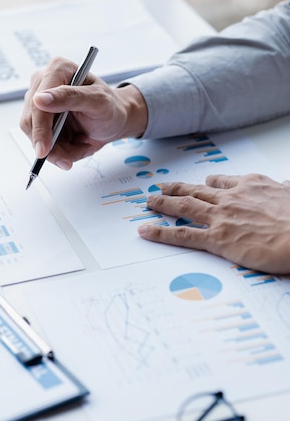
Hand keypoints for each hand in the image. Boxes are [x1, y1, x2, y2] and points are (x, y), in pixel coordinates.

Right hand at [20, 56, 146, 169]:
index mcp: (57, 69)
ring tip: (80, 146)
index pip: (37, 103)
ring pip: (34, 137)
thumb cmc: (109, 107)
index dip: (40, 128)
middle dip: (51, 145)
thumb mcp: (98, 101)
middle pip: (30, 122)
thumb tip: (39, 99)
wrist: (113, 121)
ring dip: (57, 151)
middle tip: (69, 158)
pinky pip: (41, 144)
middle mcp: (43, 84)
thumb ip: (70, 97)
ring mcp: (39, 104)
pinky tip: (75, 145)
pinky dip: (59, 152)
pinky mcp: (40, 122)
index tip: (44, 150)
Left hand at [138, 173, 289, 273]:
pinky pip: (182, 234)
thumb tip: (286, 184)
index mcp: (250, 185)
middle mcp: (231, 198)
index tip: (201, 183)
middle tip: (162, 187)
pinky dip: (161, 232)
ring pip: (184, 207)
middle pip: (196, 190)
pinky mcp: (217, 238)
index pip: (222, 182)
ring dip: (163, 204)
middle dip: (177, 189)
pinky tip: (146, 231)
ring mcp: (221, 217)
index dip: (208, 183)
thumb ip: (284, 189)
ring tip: (149, 202)